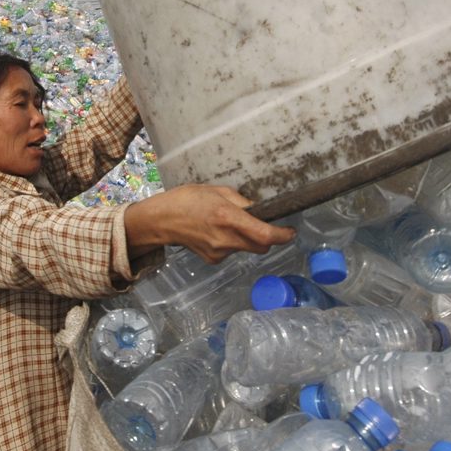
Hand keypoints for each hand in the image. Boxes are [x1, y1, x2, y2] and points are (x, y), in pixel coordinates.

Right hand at [124, 184, 295, 263]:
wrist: (161, 221)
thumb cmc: (187, 199)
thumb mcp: (217, 191)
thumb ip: (241, 201)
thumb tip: (259, 209)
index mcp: (228, 217)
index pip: (264, 234)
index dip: (282, 235)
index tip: (290, 232)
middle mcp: (226, 239)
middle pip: (261, 247)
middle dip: (268, 238)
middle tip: (263, 225)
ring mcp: (219, 252)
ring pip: (246, 248)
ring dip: (247, 239)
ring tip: (228, 223)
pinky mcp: (213, 260)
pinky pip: (232, 252)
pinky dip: (232, 243)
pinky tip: (216, 232)